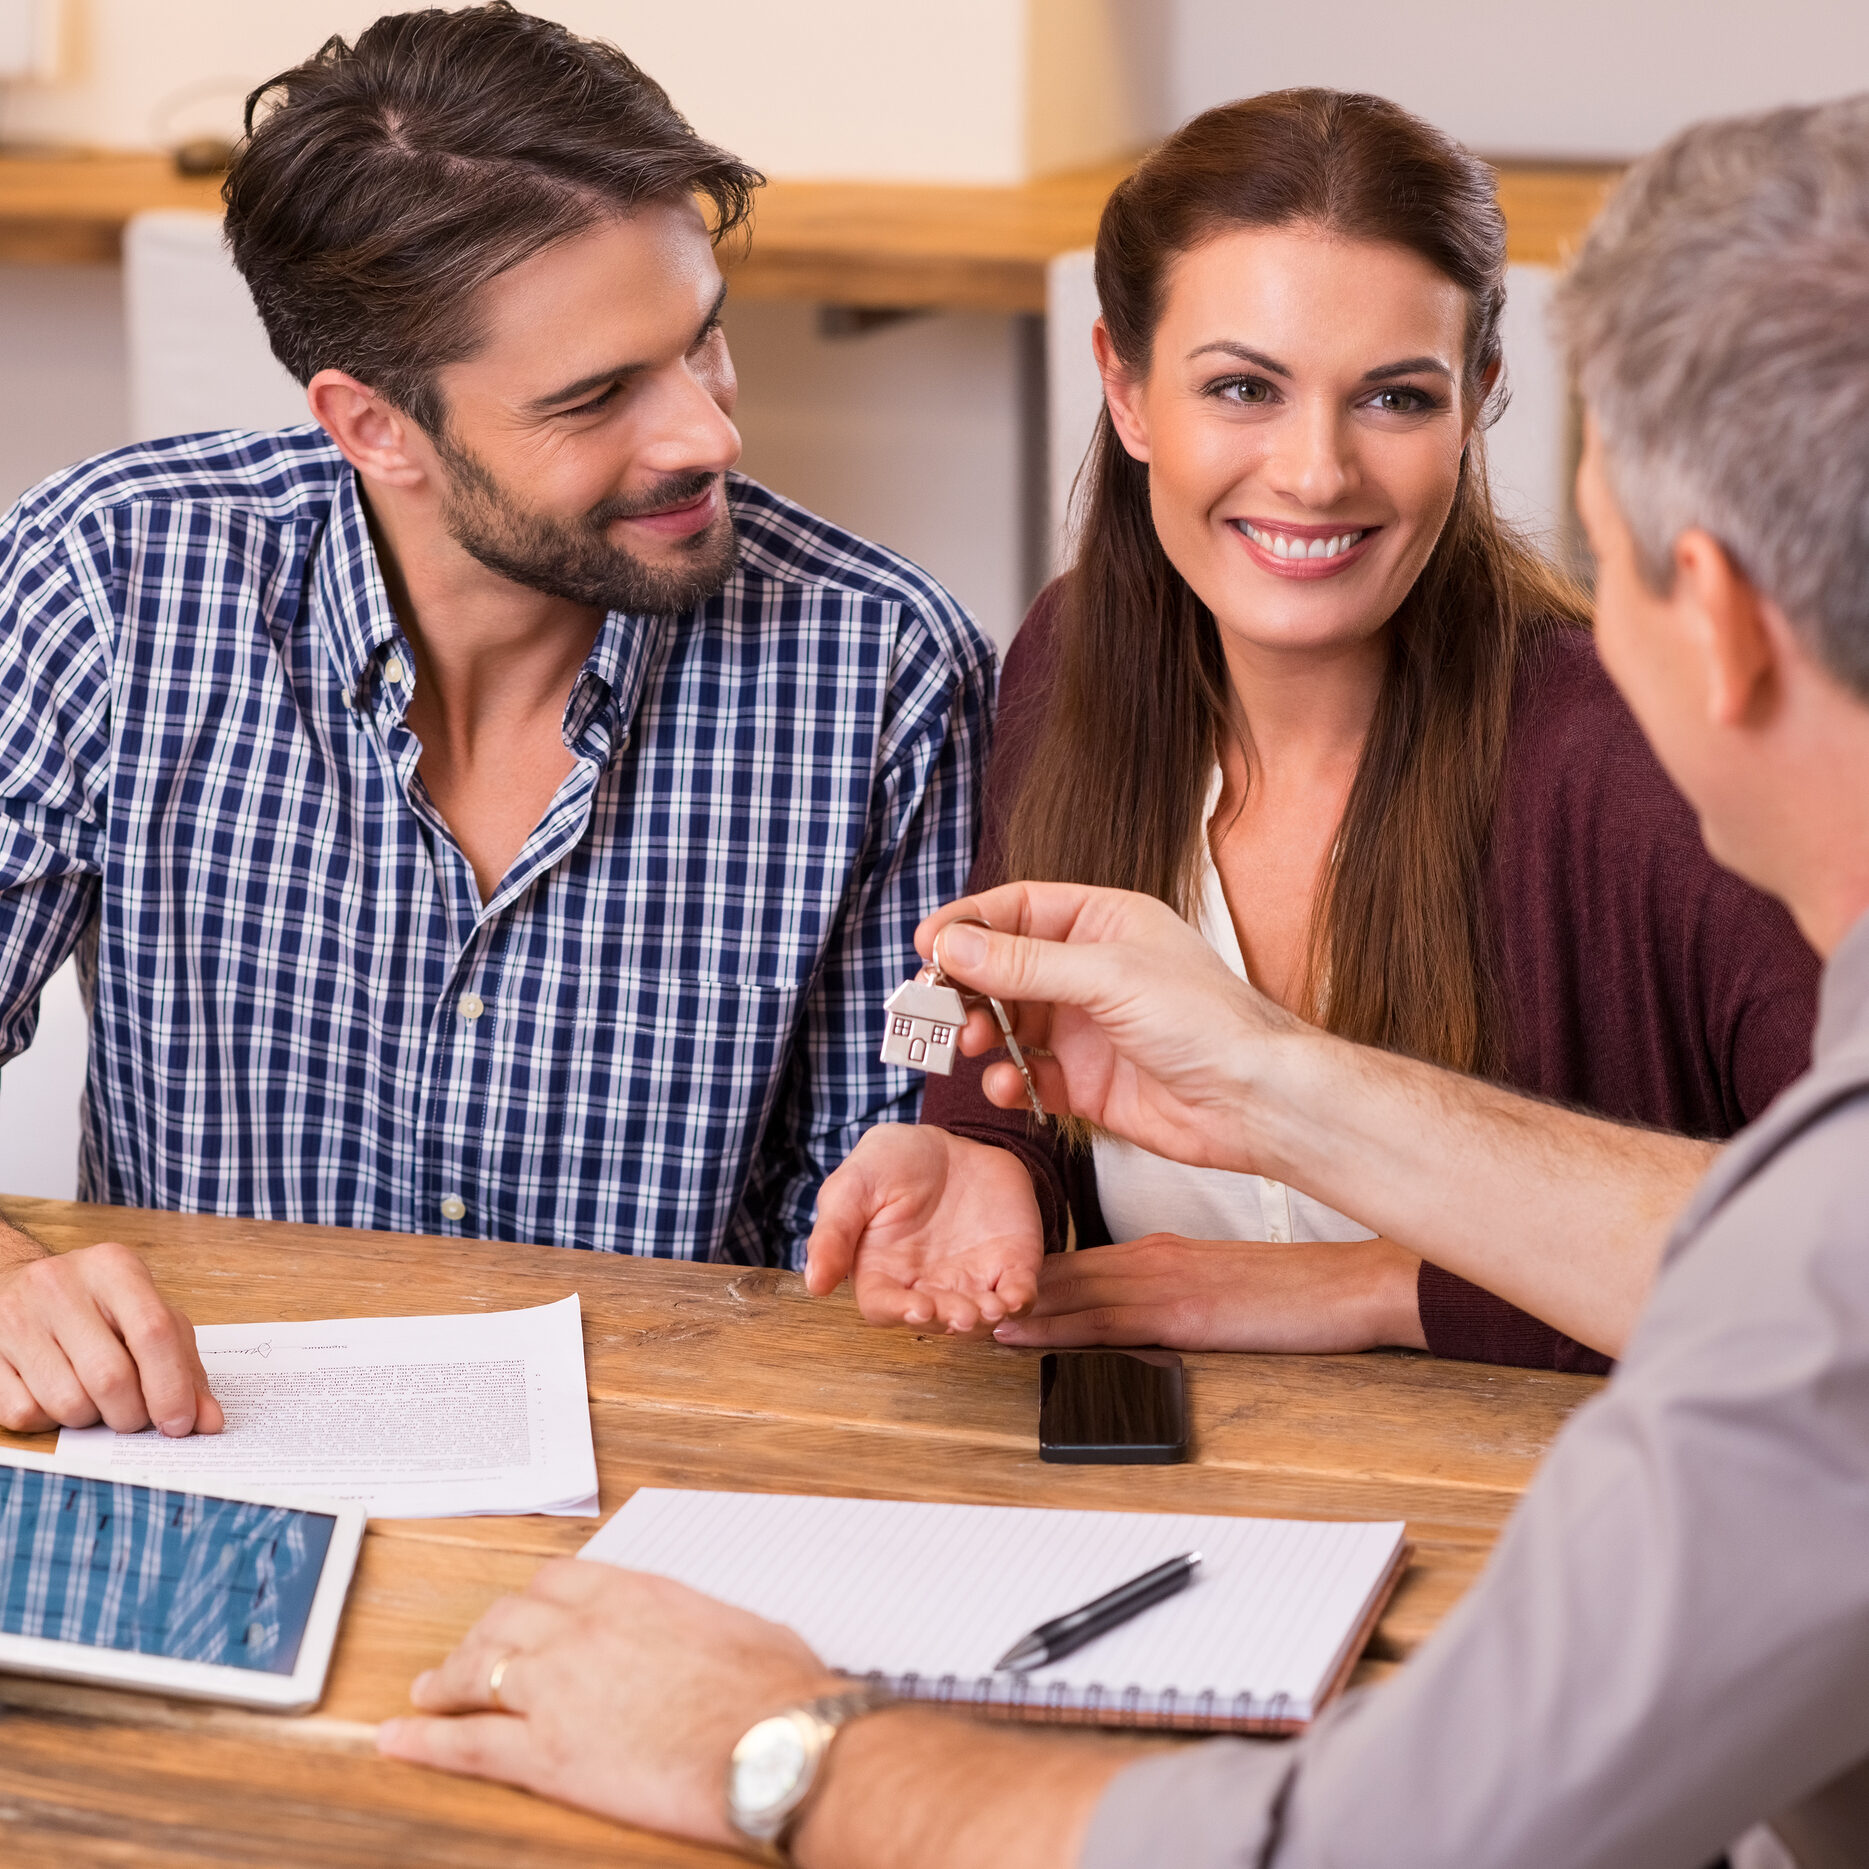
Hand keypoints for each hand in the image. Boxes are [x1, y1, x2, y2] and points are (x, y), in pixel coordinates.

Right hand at [0, 1240, 223, 1435]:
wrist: (15, 1280)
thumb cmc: (95, 1304)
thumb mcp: (147, 1314)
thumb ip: (182, 1365)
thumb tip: (207, 1422)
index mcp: (114, 1269)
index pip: (153, 1333)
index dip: (172, 1388)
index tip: (180, 1425)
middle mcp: (61, 1286)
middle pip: (110, 1377)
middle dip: (131, 1415)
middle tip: (135, 1417)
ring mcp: (17, 1319)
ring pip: (67, 1403)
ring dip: (91, 1419)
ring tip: (95, 1400)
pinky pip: (25, 1413)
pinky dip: (50, 1421)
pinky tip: (56, 1396)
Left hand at [377, 1558, 843, 1848]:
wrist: (772, 1743)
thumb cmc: (774, 1692)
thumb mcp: (743, 1630)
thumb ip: (705, 1627)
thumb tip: (716, 1641)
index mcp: (634, 1593)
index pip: (558, 1580)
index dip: (531, 1599)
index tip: (524, 1611)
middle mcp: (585, 1628)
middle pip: (508, 1618)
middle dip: (484, 1636)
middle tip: (470, 1654)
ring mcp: (558, 1688)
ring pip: (479, 1669)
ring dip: (448, 1680)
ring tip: (428, 1692)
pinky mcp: (546, 1752)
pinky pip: (468, 1741)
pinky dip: (426, 1739)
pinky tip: (400, 1739)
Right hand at [805, 1126, 1042, 1332]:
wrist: (948, 1141)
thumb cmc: (891, 1163)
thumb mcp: (853, 1185)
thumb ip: (834, 1232)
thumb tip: (814, 1283)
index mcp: (883, 1273)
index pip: (885, 1308)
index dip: (900, 1314)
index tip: (915, 1308)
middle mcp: (928, 1286)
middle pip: (938, 1319)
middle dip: (952, 1320)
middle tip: (964, 1313)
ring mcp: (971, 1278)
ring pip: (980, 1315)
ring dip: (988, 1318)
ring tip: (993, 1307)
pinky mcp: (1009, 1263)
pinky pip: (1018, 1291)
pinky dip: (1021, 1299)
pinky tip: (1019, 1296)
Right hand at [918, 885, 1305, 1175]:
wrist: (1255, 1100)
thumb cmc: (1205, 1020)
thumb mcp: (1106, 975)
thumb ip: (1024, 962)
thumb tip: (954, 944)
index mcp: (1104, 922)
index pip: (1018, 909)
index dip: (969, 924)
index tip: (926, 946)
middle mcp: (1091, 971)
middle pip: (1004, 967)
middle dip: (965, 985)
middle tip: (932, 1005)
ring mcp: (1087, 1028)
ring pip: (1010, 1023)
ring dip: (982, 1033)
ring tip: (970, 1045)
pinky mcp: (1087, 1082)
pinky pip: (1029, 1076)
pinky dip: (1010, 1081)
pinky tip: (1008, 1086)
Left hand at [990, 1234, 1429, 1353]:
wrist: (1347, 1287)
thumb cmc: (1289, 1290)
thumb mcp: (1214, 1284)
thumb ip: (1165, 1293)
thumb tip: (1121, 1317)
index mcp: (1154, 1250)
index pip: (1069, 1261)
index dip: (1016, 1276)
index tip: (967, 1285)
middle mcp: (1148, 1257)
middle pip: (1054, 1271)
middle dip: (996, 1286)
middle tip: (937, 1298)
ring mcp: (1162, 1281)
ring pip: (1066, 1291)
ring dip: (1009, 1305)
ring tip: (953, 1314)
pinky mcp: (1180, 1312)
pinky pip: (1104, 1319)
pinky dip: (1054, 1325)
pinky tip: (1018, 1331)